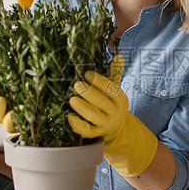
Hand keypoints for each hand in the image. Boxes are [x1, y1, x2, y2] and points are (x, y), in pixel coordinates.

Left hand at [67, 55, 157, 176]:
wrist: (115, 127)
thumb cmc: (110, 102)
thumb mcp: (114, 88)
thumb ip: (115, 72)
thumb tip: (119, 55)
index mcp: (119, 98)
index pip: (110, 88)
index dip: (99, 81)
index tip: (87, 73)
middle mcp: (114, 111)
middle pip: (101, 101)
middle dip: (89, 93)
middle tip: (76, 84)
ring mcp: (105, 123)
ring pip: (94, 116)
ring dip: (83, 108)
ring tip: (72, 100)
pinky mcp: (95, 134)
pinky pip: (86, 130)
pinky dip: (78, 124)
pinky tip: (69, 116)